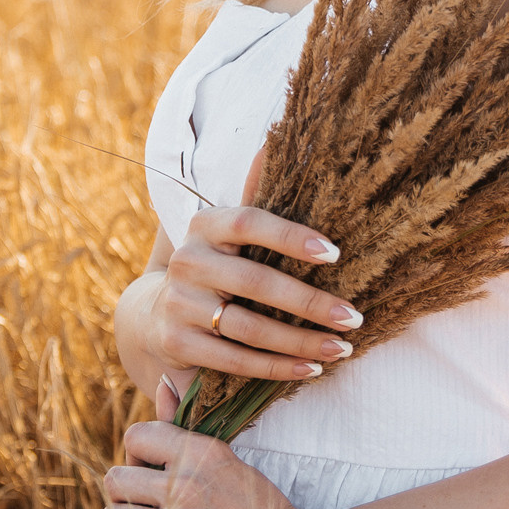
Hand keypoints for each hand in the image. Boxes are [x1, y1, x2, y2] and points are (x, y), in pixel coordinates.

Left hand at [73, 417, 331, 508]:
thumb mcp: (229, 461)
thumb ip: (186, 425)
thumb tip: (161, 382)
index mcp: (202, 454)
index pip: (136, 436)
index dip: (137, 455)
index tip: (150, 473)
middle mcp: (185, 487)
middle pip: (115, 480)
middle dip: (124, 493)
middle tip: (140, 506)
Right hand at [147, 205, 361, 406]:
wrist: (156, 314)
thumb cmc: (215, 267)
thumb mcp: (227, 232)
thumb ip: (255, 194)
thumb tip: (276, 140)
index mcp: (204, 225)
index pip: (249, 222)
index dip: (291, 236)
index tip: (335, 253)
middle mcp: (187, 261)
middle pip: (256, 282)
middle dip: (310, 303)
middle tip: (353, 317)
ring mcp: (179, 304)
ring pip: (249, 328)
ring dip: (301, 342)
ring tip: (341, 348)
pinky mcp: (178, 343)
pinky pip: (235, 360)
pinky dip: (277, 367)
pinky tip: (311, 368)